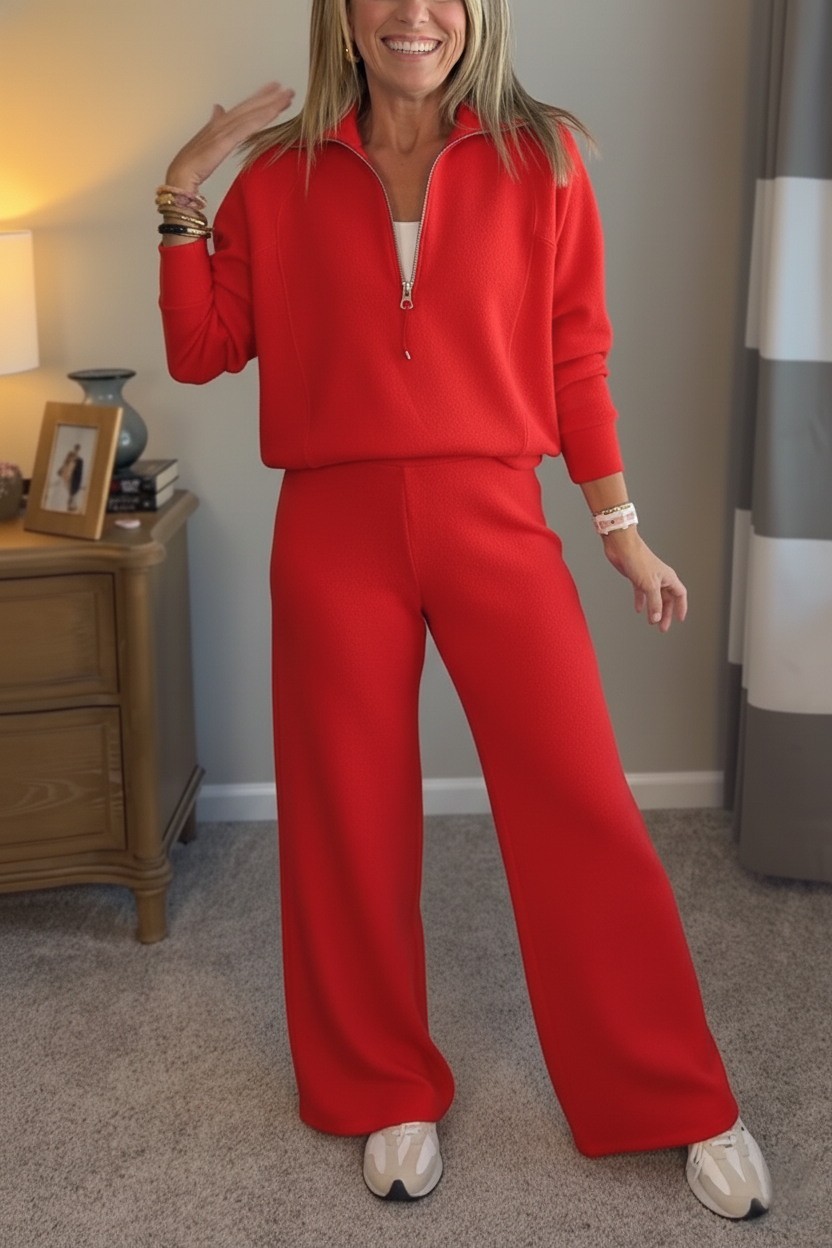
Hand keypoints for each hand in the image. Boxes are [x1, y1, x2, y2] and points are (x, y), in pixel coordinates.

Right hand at [164, 82, 295, 192]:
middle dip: (269, 97)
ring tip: (287, 97)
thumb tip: (218, 108)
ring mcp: (223, 131)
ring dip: (270, 105)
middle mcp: (222, 122)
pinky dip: (260, 119)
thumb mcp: (206, 140)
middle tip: (287, 89)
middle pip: (249, 107)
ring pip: (251, 114)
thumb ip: (215, 123)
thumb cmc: (192, 164)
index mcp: (219, 123)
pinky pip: (246, 128)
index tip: (273, 89)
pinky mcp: (224, 141)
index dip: (258, 98)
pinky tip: (273, 113)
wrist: (181, 177)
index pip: (243, 107)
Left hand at [601, 529, 686, 631]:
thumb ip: (654, 603)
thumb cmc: (638, 559)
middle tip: (662, 627)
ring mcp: (648, 578)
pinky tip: (638, 609)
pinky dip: (641, 601)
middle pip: (667, 599)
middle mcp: (660, 578)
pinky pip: (641, 593)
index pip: (680, 595)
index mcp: (668, 577)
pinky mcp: (637, 578)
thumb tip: (656, 618)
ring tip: (651, 622)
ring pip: (654, 598)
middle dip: (665, 614)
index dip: (681, 607)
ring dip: (654, 610)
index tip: (680, 619)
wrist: (622, 546)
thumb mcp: (649, 585)